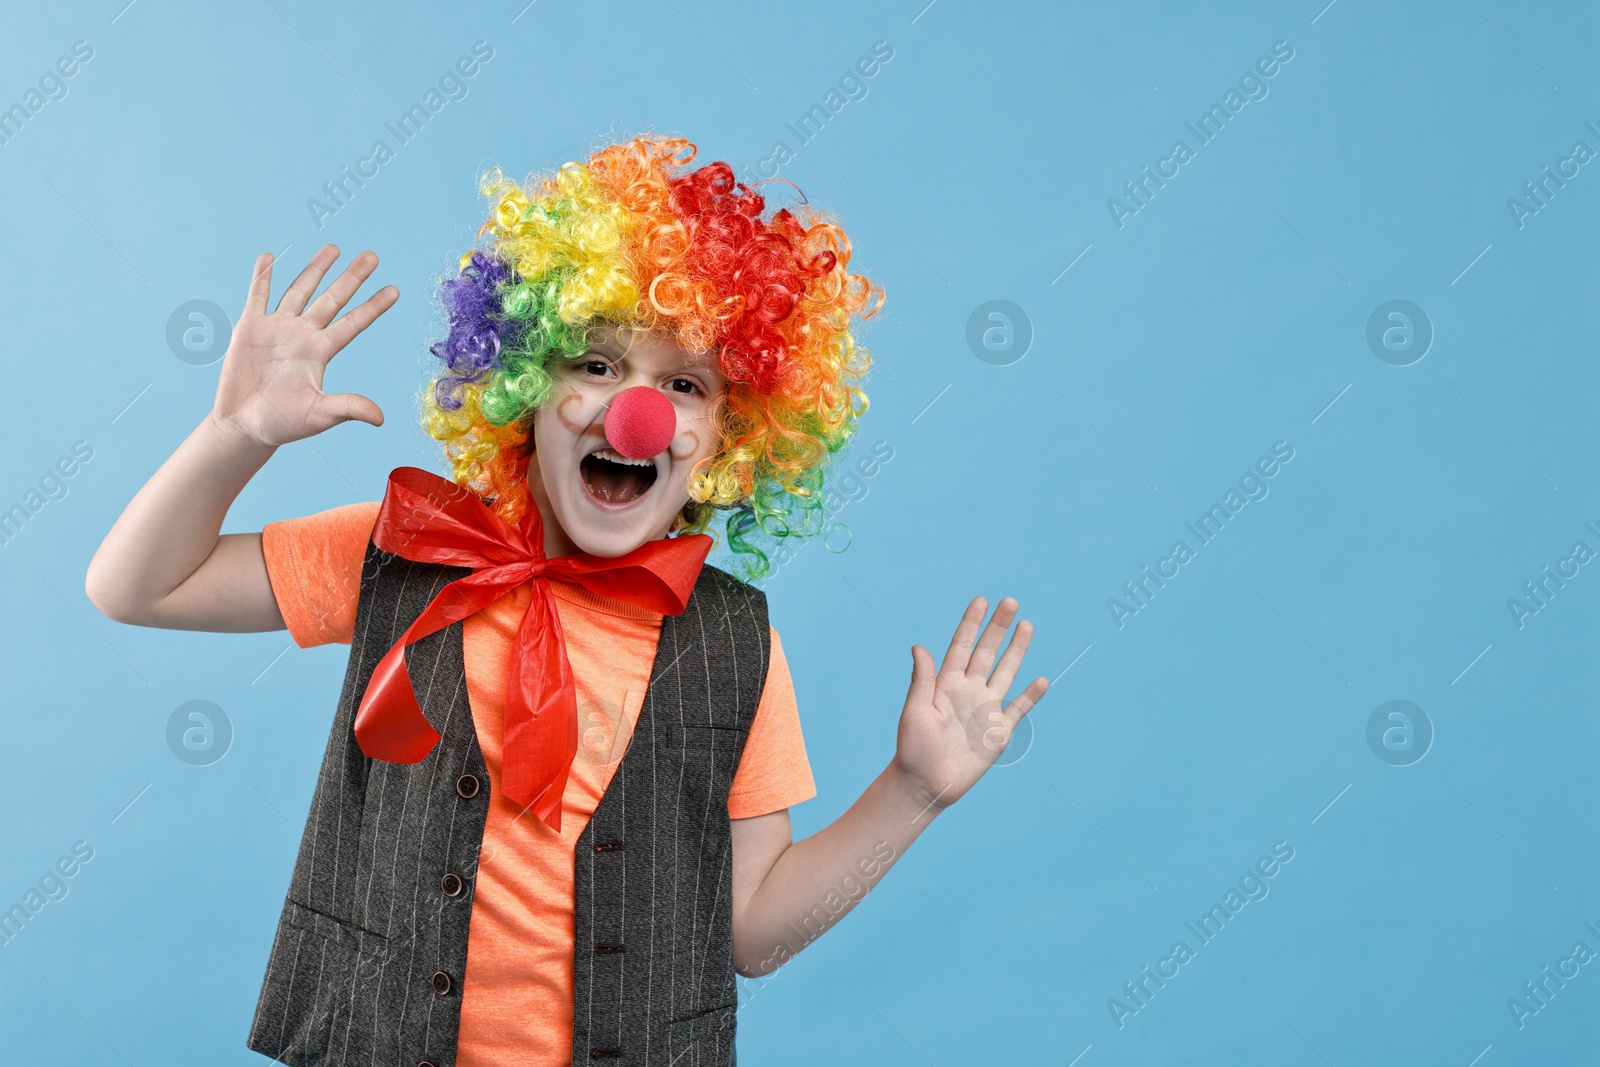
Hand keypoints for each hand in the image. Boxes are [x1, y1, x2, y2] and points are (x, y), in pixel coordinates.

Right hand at [209, 245, 397, 448]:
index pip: (353, 323)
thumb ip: (348, 408)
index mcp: (321, 352)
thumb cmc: (284, 424)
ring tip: (333, 248)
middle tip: (372, 255)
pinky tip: (269, 256)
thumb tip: (381, 418)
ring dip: (315, 269)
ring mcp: (277, 328)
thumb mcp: (319, 415)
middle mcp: (303, 335)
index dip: (373, 306)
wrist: (244, 426)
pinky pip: (257, 296)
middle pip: (332, 299)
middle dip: (351, 277)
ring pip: (300, 291)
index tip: (395, 290)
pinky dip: (262, 276)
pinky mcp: (250, 328)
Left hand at [890, 597, 1048, 812]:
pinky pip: (1018, 709)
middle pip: (987, 652)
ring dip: (1016, 650)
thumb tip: (919, 647)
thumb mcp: (914, 712)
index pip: (962, 647)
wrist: (926, 784)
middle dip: (998, 627)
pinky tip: (1040, 680)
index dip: (971, 624)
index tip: (981, 601)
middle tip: (1011, 602)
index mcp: (946, 684)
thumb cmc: (913, 749)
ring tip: (1027, 625)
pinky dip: (1030, 696)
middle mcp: (968, 691)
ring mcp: (985, 709)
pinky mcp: (998, 732)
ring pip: (1005, 672)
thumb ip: (921, 680)